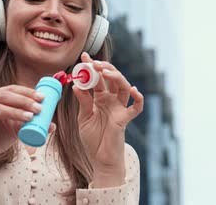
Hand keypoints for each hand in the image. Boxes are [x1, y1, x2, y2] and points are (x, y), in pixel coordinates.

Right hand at [0, 85, 53, 195]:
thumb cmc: (0, 138)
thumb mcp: (19, 129)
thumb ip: (33, 125)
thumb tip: (53, 125)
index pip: (14, 89)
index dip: (28, 92)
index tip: (43, 98)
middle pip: (7, 94)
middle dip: (25, 100)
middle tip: (40, 108)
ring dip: (15, 109)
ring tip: (30, 116)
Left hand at [72, 52, 143, 187]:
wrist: (99, 159)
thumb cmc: (92, 139)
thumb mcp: (83, 118)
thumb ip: (83, 102)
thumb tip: (77, 85)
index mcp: (100, 99)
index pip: (96, 79)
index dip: (90, 67)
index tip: (83, 56)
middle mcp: (111, 100)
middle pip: (111, 78)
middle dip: (103, 68)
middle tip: (93, 63)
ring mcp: (119, 108)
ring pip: (123, 87)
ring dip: (116, 77)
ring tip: (105, 71)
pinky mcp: (125, 118)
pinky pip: (136, 107)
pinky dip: (138, 98)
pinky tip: (134, 90)